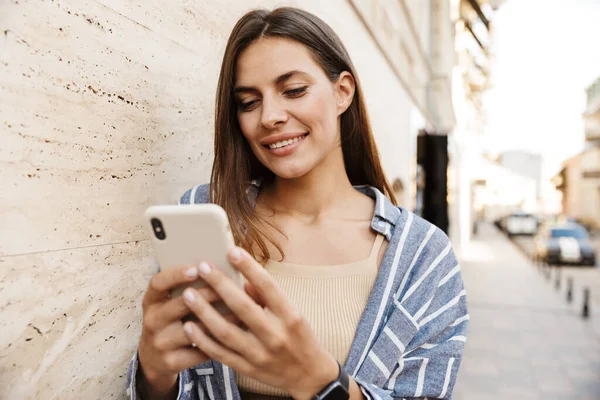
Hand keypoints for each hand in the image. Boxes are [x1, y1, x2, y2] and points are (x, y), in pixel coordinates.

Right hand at [137, 264, 239, 396]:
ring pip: (193, 329)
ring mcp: (160, 343)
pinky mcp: (171, 362)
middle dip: (206, 294)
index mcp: (151, 301)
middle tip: (229, 287)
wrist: (154, 359)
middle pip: (179, 304)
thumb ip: (186, 288)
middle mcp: (152, 321)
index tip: (196, 268)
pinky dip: (218, 342)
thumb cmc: (171, 321)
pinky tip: (234, 333)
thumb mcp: (168, 304)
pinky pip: (199, 350)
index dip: (176, 275)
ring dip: (218, 319)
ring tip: (239, 310)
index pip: (158, 283)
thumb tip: (218, 270)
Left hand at [181, 248, 338, 399]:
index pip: (268, 286)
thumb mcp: (293, 313)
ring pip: (226, 332)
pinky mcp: (247, 368)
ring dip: (204, 311)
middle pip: (243, 307)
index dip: (249, 267)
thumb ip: (268, 296)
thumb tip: (245, 279)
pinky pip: (220, 353)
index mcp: (290, 316)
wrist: (308, 375)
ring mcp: (260, 354)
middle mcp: (275, 335)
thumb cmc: (299, 337)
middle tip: (203, 267)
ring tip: (188, 294)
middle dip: (220, 285)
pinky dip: (202, 339)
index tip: (232, 251)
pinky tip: (189, 324)